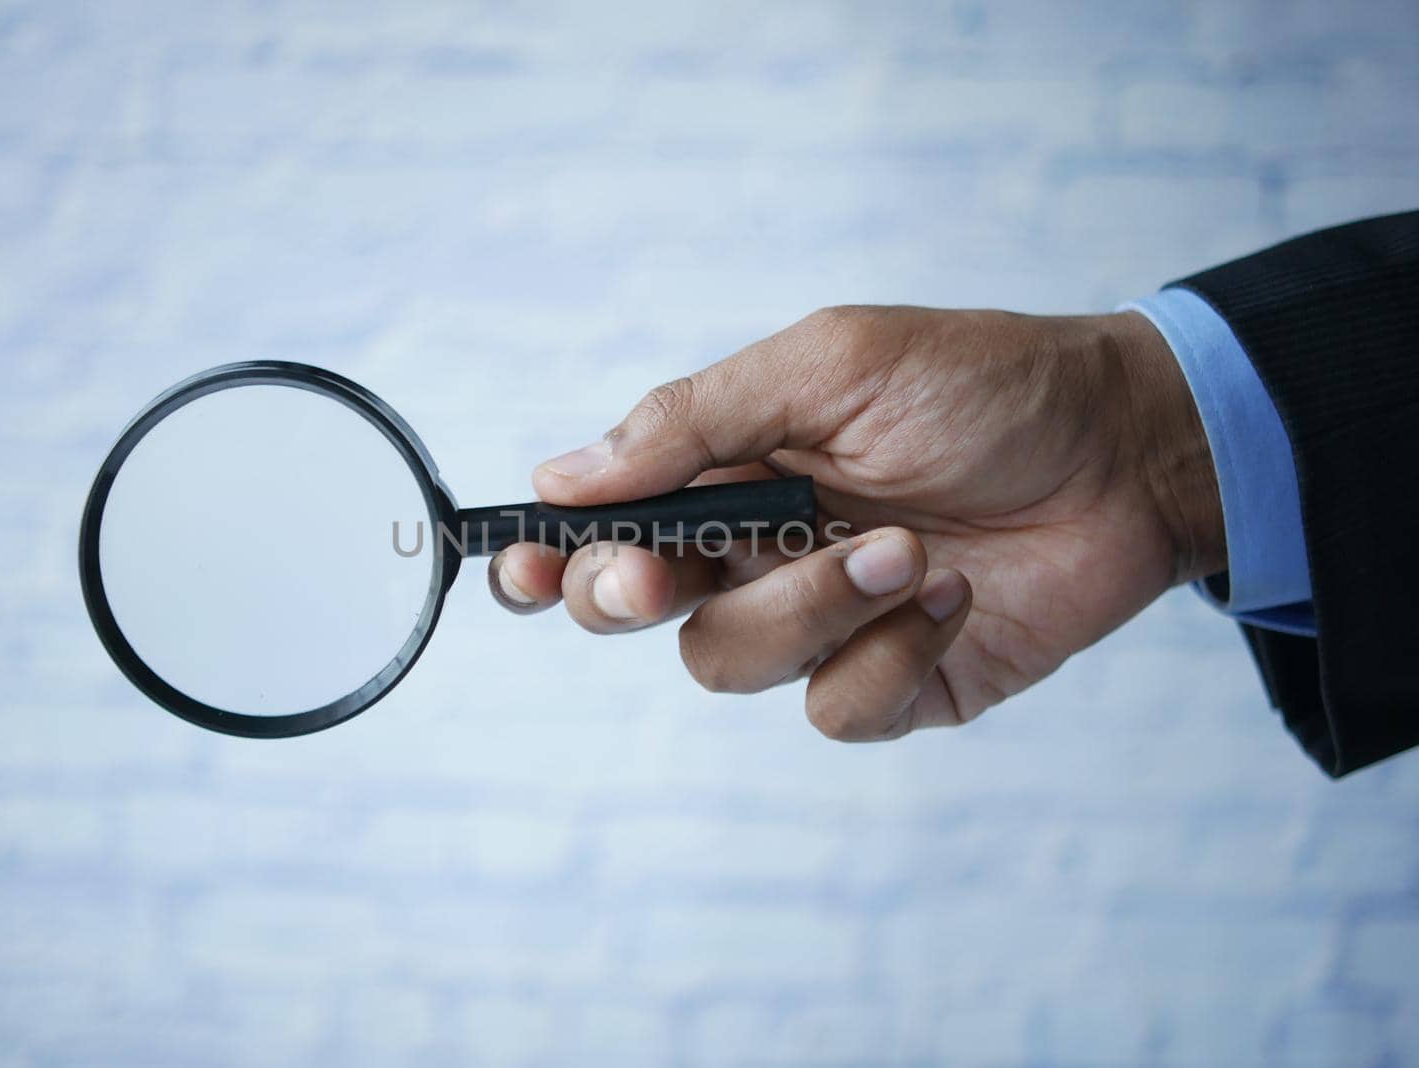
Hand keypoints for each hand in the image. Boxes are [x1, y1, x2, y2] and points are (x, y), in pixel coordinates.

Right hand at [488, 306, 1223, 740]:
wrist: (1130, 449)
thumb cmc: (984, 384)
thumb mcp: (832, 365)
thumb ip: (697, 417)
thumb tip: (567, 470)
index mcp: (729, 470)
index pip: (607, 526)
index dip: (549, 557)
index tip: (524, 566)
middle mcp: (759, 553)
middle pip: (638, 612)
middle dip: (634, 596)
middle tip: (664, 569)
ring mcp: (824, 626)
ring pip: (731, 664)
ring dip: (809, 607)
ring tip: (906, 548)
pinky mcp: (893, 684)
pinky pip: (835, 712)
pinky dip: (888, 655)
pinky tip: (950, 596)